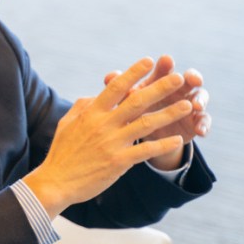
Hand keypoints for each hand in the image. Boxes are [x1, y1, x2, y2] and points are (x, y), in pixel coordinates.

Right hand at [24, 57, 194, 217]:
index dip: (134, 73)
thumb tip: (97, 94)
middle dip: (160, 87)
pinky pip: (146, 151)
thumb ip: (83, 106)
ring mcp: (112, 143)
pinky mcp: (118, 162)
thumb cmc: (62, 152)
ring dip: (169, 113)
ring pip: (146, 124)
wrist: (56, 182)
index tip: (149, 61)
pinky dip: (163, 145)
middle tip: (179, 77)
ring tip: (188, 105)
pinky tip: (178, 140)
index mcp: (91, 112)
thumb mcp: (67, 123)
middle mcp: (103, 124)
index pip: (116, 87)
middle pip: (137, 101)